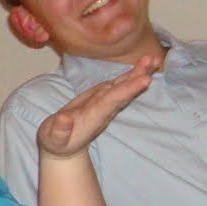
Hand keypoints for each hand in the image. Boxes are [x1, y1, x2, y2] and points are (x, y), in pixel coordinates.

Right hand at [37, 55, 157, 157]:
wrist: (64, 146)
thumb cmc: (56, 142)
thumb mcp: (53, 139)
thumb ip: (59, 131)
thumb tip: (63, 119)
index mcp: (93, 118)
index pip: (112, 101)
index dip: (128, 90)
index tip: (145, 80)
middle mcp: (104, 109)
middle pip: (123, 92)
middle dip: (138, 77)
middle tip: (154, 61)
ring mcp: (104, 103)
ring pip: (123, 86)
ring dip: (138, 72)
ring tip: (153, 59)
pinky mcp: (102, 97)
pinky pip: (118, 85)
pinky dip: (130, 75)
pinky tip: (142, 65)